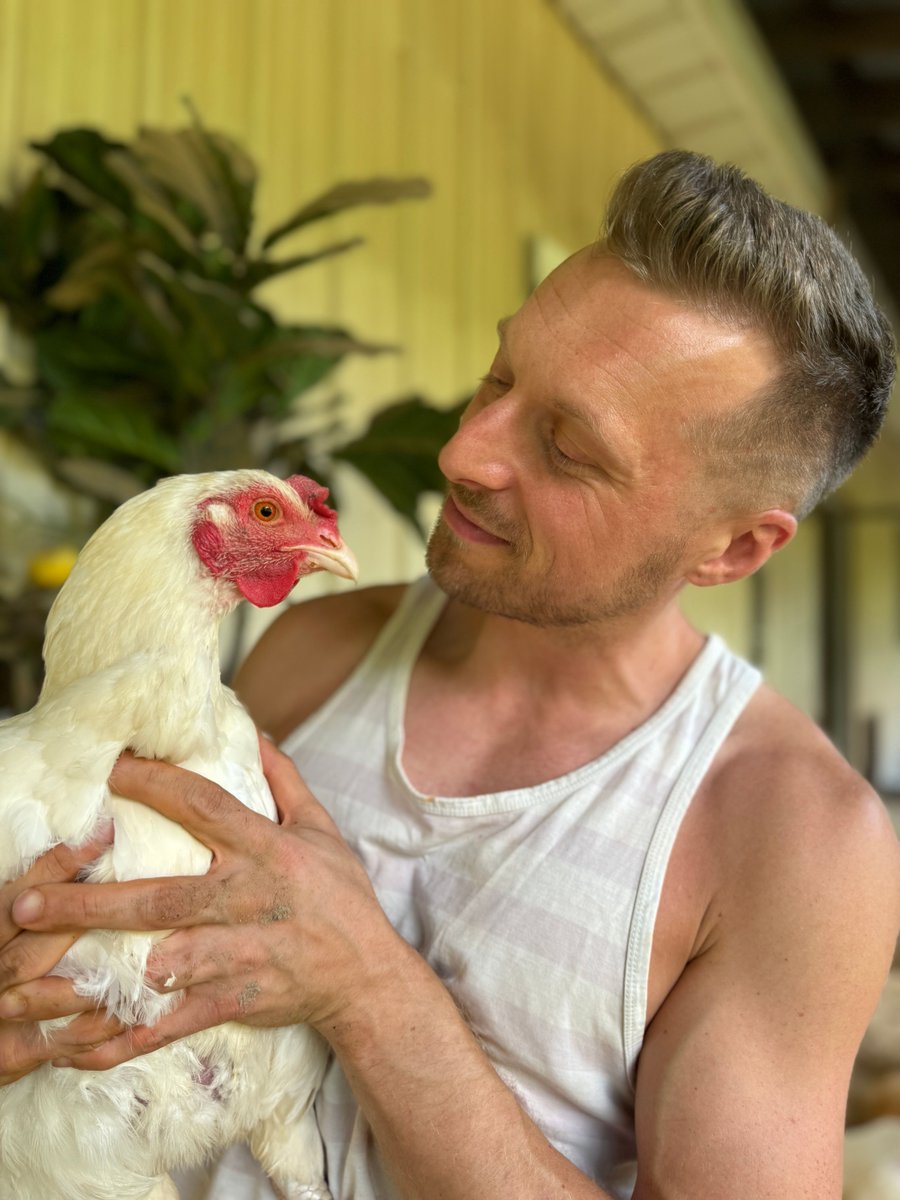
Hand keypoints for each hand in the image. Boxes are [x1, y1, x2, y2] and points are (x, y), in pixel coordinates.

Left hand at [10, 741, 403, 1070]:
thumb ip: (285, 782)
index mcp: (267, 850)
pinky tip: (82, 1045)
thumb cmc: (340, 897)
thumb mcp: (321, 829)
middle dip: (91, 900)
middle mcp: (250, 898)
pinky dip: (132, 1034)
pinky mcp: (238, 999)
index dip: (156, 784)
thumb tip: (256, 734)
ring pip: (167, 960)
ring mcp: (243, 953)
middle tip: (26, 901)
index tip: (108, 768)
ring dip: (105, 969)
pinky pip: (177, 1019)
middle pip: (162, 895)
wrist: (366, 976)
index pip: (204, 807)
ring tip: (38, 980)